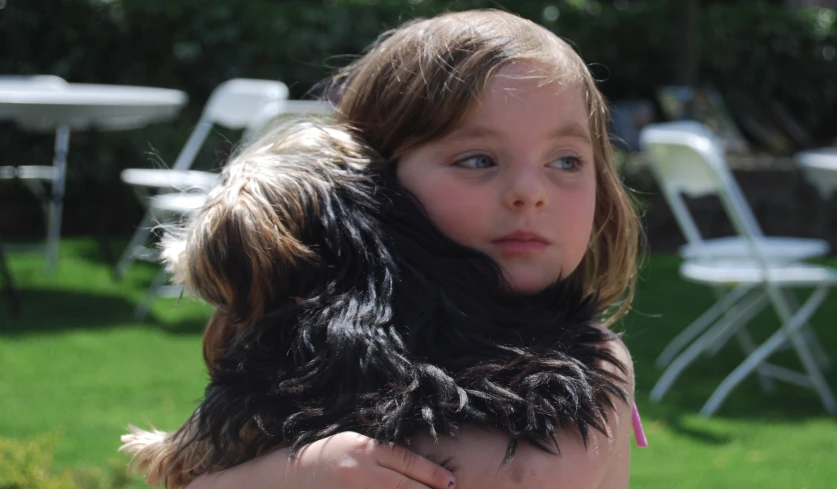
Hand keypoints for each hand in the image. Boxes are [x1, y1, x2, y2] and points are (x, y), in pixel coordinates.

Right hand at [289, 431, 456, 488]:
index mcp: (363, 448)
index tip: (451, 483)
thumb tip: (415, 467)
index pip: (407, 462)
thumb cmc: (321, 458)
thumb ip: (380, 453)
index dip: (433, 474)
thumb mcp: (351, 445)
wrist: (281, 477)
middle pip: (404, 486)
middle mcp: (359, 470)